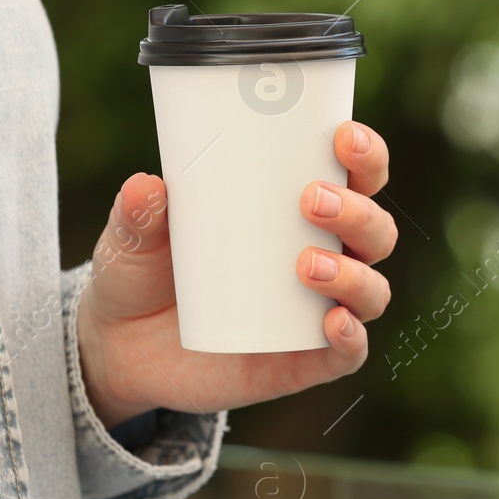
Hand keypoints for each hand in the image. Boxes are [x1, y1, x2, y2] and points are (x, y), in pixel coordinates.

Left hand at [77, 121, 396, 426]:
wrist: (123, 347)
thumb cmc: (145, 270)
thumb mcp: (133, 237)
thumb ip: (138, 212)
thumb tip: (147, 188)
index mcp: (298, 209)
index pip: (356, 176)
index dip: (366, 155)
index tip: (342, 138)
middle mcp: (324, 256)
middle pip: (374, 230)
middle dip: (357, 211)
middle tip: (310, 200)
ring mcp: (316, 310)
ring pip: (370, 290)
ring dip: (353, 274)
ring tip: (306, 264)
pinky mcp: (303, 360)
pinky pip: (346, 353)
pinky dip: (351, 338)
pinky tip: (333, 322)